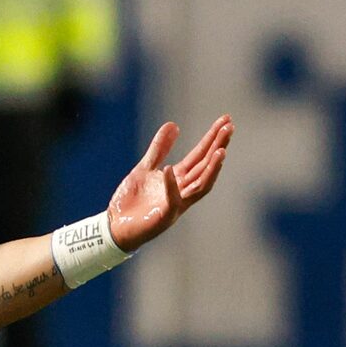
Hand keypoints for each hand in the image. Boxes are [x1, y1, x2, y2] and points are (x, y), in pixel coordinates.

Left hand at [106, 115, 232, 251]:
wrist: (115, 226)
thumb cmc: (131, 200)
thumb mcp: (145, 168)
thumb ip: (160, 148)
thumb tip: (174, 124)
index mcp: (178, 178)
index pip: (200, 156)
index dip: (212, 138)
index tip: (225, 120)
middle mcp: (182, 191)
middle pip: (205, 166)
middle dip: (218, 146)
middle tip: (230, 127)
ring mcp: (176, 205)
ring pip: (200, 185)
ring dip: (211, 168)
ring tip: (221, 150)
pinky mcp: (164, 217)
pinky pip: (172, 200)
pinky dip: (171, 185)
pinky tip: (169, 169)